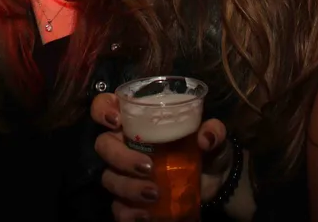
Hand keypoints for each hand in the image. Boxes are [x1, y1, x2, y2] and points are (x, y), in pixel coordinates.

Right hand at [91, 93, 230, 221]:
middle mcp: (125, 143)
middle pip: (104, 144)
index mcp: (137, 120)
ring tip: (154, 193)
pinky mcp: (130, 199)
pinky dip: (128, 212)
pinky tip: (146, 214)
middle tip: (148, 167)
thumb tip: (206, 138)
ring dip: (129, 187)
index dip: (102, 110)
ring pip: (109, 177)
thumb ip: (213, 131)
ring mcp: (124, 172)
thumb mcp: (214, 135)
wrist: (215, 180)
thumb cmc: (205, 147)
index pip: (105, 106)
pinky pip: (117, 207)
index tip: (116, 120)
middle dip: (121, 157)